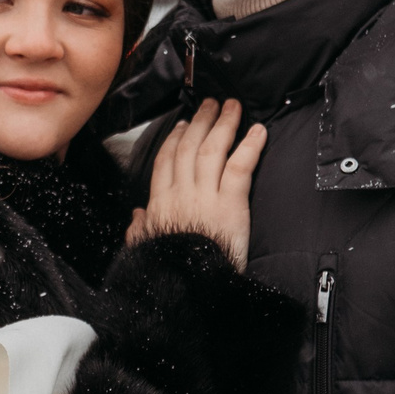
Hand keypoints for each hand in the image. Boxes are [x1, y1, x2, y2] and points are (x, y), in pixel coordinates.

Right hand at [130, 98, 266, 269]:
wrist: (189, 289)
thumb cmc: (170, 273)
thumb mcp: (144, 250)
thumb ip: (140, 229)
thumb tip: (136, 216)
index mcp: (160, 204)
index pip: (165, 161)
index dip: (174, 138)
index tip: (182, 124)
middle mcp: (180, 193)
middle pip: (189, 147)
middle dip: (200, 121)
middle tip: (210, 104)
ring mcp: (205, 196)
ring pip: (212, 149)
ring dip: (223, 124)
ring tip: (233, 106)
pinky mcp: (230, 204)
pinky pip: (240, 166)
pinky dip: (250, 145)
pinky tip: (258, 130)